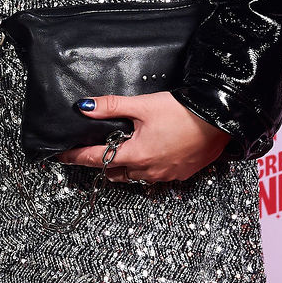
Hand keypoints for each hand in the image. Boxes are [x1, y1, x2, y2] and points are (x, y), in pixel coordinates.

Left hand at [61, 91, 229, 184]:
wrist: (220, 119)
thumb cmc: (182, 112)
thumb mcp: (142, 105)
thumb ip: (110, 107)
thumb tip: (83, 107)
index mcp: (135, 155)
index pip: (96, 159)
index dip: (76, 157)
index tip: (61, 156)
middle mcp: (148, 171)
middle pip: (115, 172)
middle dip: (103, 162)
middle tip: (98, 147)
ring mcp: (166, 175)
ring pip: (135, 176)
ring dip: (126, 166)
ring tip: (125, 147)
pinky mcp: (181, 174)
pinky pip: (155, 176)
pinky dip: (147, 167)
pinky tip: (152, 151)